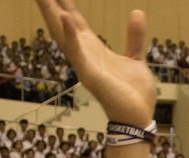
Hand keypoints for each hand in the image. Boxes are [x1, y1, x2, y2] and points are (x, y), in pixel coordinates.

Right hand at [36, 1, 155, 125]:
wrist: (139, 117)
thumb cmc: (135, 93)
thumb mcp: (135, 58)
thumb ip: (134, 37)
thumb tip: (137, 12)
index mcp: (94, 49)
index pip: (74, 21)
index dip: (64, 4)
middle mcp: (85, 54)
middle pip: (62, 24)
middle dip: (50, 5)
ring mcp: (85, 64)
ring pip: (63, 35)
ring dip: (52, 14)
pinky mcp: (90, 74)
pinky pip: (78, 52)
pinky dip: (71, 35)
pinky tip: (65, 17)